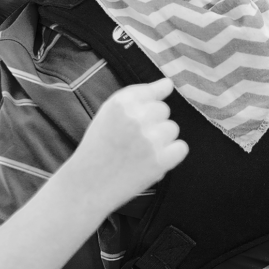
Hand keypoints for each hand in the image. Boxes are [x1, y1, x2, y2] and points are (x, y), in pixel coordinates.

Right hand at [65, 78, 187, 212]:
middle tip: (132, 142)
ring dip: (162, 140)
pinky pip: (181, 148)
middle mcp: (137, 117)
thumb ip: (138, 96)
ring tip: (140, 153)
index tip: (137, 121)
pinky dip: (171, 156)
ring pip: (172, 129)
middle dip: (152, 124)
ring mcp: (150, 139)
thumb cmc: (98, 148)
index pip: (152, 91)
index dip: (146, 107)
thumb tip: (169, 83)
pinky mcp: (161, 160)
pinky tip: (152, 162)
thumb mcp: (109, 113)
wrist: (87, 185)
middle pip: (163, 110)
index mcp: (121, 102)